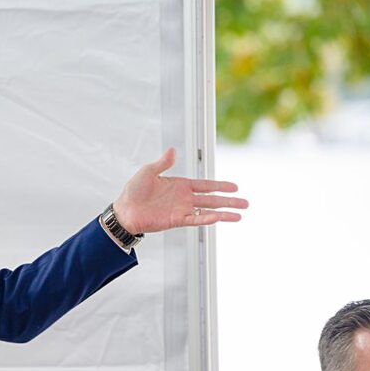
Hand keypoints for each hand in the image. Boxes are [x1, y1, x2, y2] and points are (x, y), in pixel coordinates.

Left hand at [112, 147, 247, 233]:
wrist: (124, 211)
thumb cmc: (133, 191)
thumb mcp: (148, 171)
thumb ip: (163, 163)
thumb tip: (172, 150)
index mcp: (180, 185)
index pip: (205, 185)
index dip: (220, 186)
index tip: (235, 187)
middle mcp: (184, 198)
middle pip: (212, 199)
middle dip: (229, 201)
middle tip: (245, 203)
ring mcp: (181, 210)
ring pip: (208, 211)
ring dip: (223, 213)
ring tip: (239, 216)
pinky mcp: (175, 220)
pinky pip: (195, 219)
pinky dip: (207, 219)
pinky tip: (219, 218)